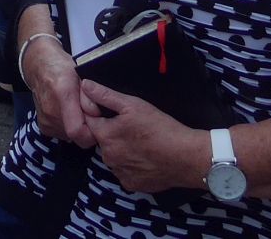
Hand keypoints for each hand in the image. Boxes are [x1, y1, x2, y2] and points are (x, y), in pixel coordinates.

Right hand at [20, 36, 94, 147]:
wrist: (40, 67)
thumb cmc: (64, 68)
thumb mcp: (83, 75)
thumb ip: (90, 96)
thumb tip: (95, 115)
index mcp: (63, 94)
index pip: (77, 130)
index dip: (91, 133)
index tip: (99, 124)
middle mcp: (51, 110)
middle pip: (76, 136)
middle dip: (88, 130)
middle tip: (90, 114)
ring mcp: (45, 120)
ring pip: (70, 137)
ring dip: (78, 128)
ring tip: (78, 111)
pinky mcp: (43, 126)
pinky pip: (62, 134)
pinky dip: (68, 127)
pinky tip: (68, 114)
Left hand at [80, 81, 205, 194]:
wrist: (186, 157)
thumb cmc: (160, 127)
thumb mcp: (132, 105)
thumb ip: (105, 95)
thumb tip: (85, 85)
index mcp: (105, 136)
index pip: (90, 122)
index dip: (100, 114)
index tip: (115, 113)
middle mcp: (108, 157)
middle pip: (102, 140)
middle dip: (112, 133)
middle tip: (132, 127)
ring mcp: (120, 173)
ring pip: (114, 156)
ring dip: (121, 149)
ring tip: (140, 142)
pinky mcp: (132, 185)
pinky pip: (125, 171)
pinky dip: (131, 165)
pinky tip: (145, 157)